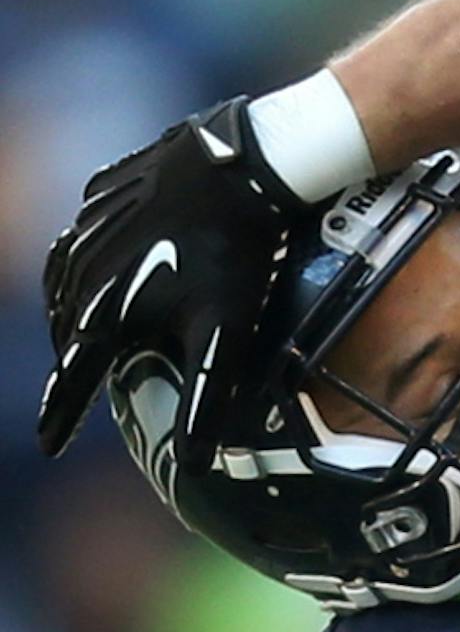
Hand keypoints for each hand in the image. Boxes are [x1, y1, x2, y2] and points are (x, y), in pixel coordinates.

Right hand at [37, 98, 307, 465]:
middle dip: (73, 366)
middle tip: (78, 395)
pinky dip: (81, 267)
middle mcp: (79, 273)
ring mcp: (83, 230)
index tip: (50, 448)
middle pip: (68, 334)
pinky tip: (95, 270)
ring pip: (64, 286)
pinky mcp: (97, 198)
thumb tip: (192, 464)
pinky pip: (77, 241)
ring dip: (72, 316)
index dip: (62, 417)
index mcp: (103, 313)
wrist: (237, 167)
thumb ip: (204, 397)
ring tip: (85, 341)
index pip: (75, 379)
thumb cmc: (234, 255)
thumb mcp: (224, 332)